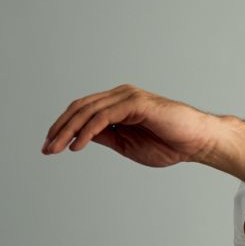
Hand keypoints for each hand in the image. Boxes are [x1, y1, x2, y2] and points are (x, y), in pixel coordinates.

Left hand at [41, 85, 217, 167]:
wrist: (198, 142)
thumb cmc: (170, 144)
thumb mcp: (128, 145)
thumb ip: (107, 137)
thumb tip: (81, 137)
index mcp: (118, 104)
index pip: (83, 111)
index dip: (64, 127)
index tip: (51, 146)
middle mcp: (120, 96)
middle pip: (80, 108)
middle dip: (59, 128)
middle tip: (46, 149)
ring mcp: (128, 97)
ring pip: (88, 110)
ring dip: (68, 130)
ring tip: (56, 147)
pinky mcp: (136, 103)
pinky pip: (104, 116)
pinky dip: (88, 131)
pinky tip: (77, 144)